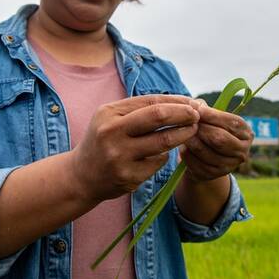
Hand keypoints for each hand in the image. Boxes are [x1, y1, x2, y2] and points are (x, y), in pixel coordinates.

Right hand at [71, 94, 199, 202]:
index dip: (176, 101)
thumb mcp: (112, 118)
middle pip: (159, 117)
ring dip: (183, 135)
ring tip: (191, 131)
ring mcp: (120, 157)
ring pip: (163, 142)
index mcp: (109, 113)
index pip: (151, 101)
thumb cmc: (104, 141)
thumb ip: (141, 109)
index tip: (192, 103)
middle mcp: (112, 133)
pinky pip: (158, 162)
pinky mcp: (128, 177)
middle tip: (198, 115)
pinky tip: (162, 153)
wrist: (81, 176)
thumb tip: (182, 102)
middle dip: (184, 114)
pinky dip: (165, 156)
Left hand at [180, 99, 253, 181]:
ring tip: (184, 133)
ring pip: (205, 152)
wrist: (206, 155)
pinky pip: (196, 163)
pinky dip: (187, 153)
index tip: (197, 110)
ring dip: (191, 141)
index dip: (212, 115)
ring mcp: (229, 166)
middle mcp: (242, 151)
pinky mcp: (214, 175)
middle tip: (188, 122)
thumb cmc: (210, 128)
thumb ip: (205, 109)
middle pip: (219, 139)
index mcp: (246, 132)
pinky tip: (184, 147)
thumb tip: (194, 105)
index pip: (230, 123)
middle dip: (201, 129)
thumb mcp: (212, 117)